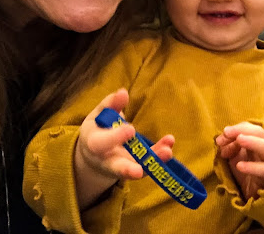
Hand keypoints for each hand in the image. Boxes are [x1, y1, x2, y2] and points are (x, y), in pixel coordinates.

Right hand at [74, 89, 174, 207]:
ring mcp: (122, 166)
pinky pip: (148, 165)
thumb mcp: (99, 115)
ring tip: (167, 152)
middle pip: (116, 168)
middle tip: (139, 171)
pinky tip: (169, 147)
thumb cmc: (97, 128)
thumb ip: (110, 104)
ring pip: (137, 168)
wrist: (95, 152)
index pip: (101, 144)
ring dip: (153, 161)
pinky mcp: (135, 167)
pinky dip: (159, 158)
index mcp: (94, 145)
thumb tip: (123, 92)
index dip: (116, 137)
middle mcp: (107, 160)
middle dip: (128, 169)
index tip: (132, 128)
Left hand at [215, 122, 263, 199]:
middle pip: (260, 133)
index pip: (251, 128)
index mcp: (258, 143)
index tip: (224, 133)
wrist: (252, 199)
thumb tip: (221, 139)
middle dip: (243, 130)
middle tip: (227, 132)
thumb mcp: (234, 157)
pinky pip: (263, 170)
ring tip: (239, 139)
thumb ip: (229, 146)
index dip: (237, 128)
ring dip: (253, 142)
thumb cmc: (245, 174)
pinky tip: (239, 166)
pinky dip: (252, 166)